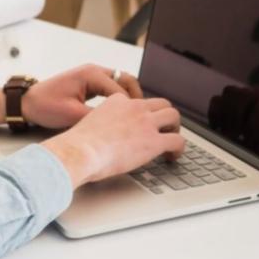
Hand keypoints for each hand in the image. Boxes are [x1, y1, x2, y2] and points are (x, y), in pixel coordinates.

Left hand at [22, 65, 143, 130]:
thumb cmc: (45, 105)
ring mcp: (92, 75)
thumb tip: (117, 126)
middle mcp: (94, 71)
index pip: (121, 90)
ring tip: (135, 116)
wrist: (27, 102)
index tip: (139, 123)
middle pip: (127, 80)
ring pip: (122, 83)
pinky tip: (122, 114)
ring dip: (129, 98)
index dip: (131, 108)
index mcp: (91, 74)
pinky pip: (112, 88)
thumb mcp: (72, 115)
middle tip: (143, 117)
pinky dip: (120, 98)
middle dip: (137, 98)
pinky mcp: (90, 83)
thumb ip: (97, 118)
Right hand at [41, 94, 184, 186]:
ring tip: (172, 140)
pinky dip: (179, 148)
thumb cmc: (78, 145)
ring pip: (174, 116)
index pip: (137, 102)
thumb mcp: (89, 125)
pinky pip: (177, 140)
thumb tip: (100, 139)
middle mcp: (134, 108)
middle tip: (165, 128)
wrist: (81, 151)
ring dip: (175, 128)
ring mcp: (146, 123)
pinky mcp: (154, 141)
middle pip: (161, 103)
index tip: (142, 124)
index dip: (142, 114)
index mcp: (117, 102)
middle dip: (165, 116)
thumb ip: (100, 126)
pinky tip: (174, 156)